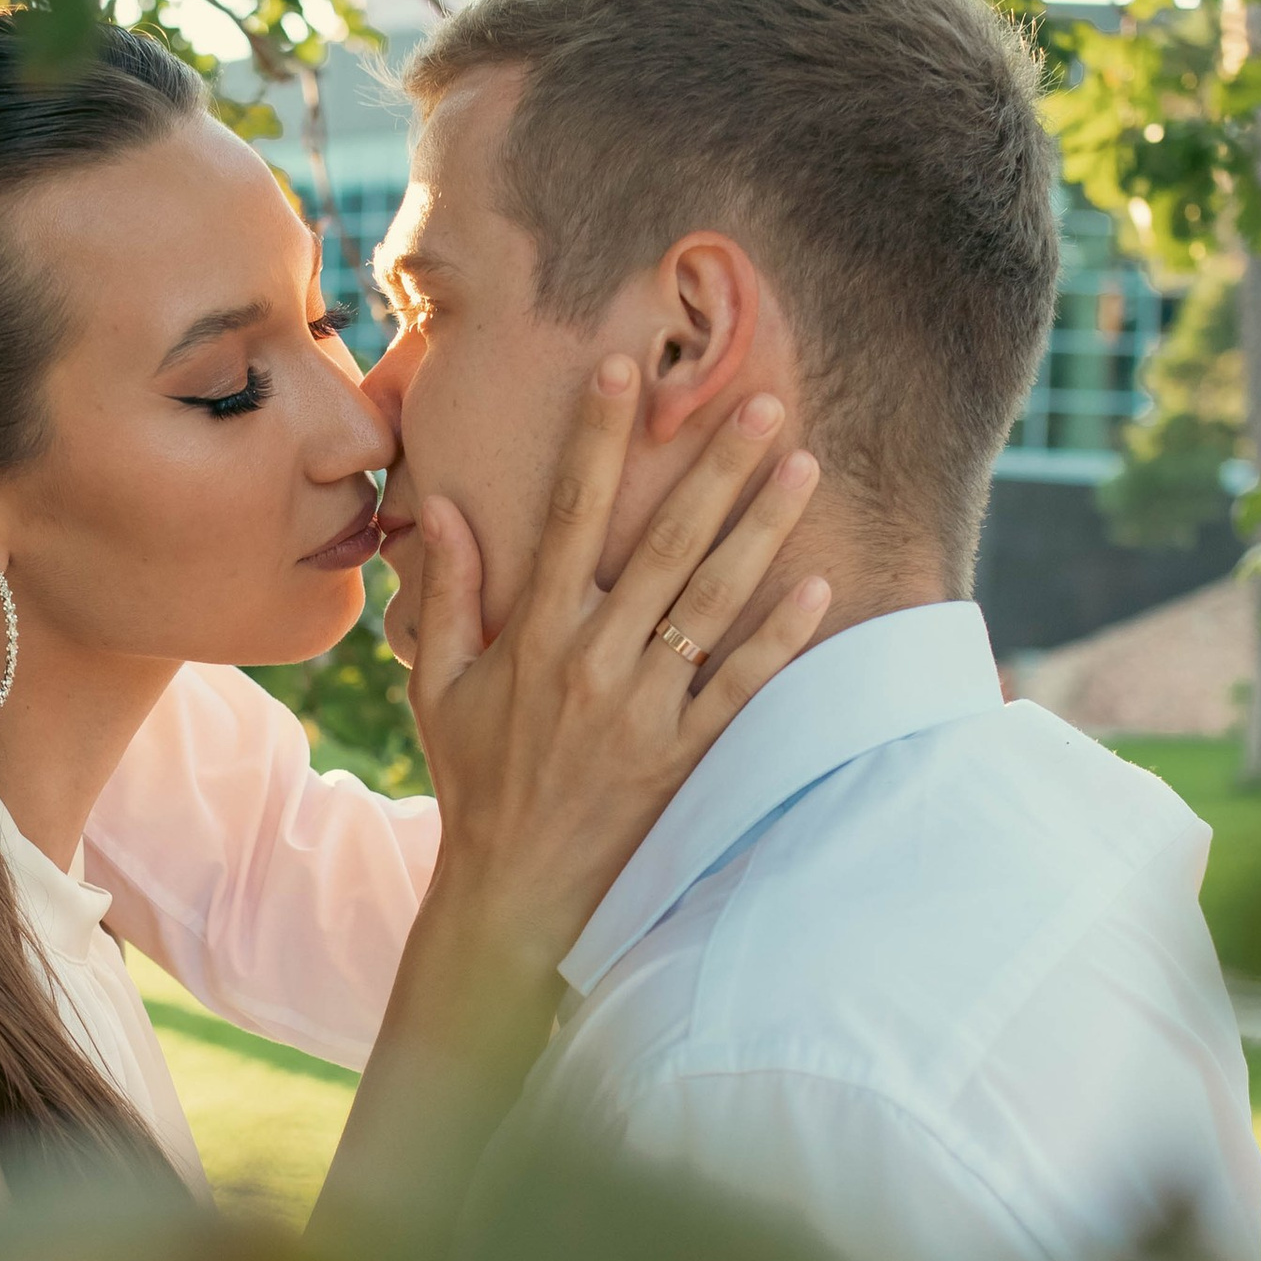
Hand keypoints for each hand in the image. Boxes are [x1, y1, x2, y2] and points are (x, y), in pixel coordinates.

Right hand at [403, 367, 827, 984]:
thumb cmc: (477, 781)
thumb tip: (441, 509)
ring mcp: (642, 710)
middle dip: (713, 469)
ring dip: (761, 532)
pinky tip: (819, 590)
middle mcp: (591, 661)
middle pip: (662, 545)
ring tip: (802, 467)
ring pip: (712, 604)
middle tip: (762, 402)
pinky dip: (780, 640)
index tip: (622, 370)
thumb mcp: (442, 686)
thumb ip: (451, 595)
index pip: (568, 514)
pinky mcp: (683, 757)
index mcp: (533, 634)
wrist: (514, 890)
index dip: (597, 439)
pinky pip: (740, 688)